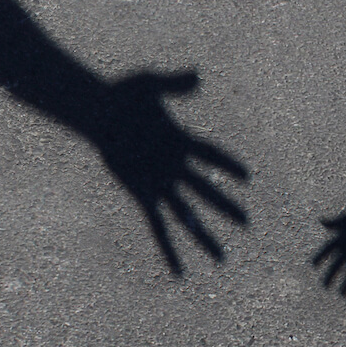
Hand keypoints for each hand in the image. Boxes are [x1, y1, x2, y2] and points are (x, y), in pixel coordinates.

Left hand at [88, 70, 247, 272]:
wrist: (98, 112)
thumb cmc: (124, 95)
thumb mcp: (147, 84)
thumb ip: (171, 84)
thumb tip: (198, 77)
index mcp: (181, 140)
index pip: (209, 155)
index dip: (226, 164)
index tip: (247, 177)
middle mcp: (175, 166)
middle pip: (206, 191)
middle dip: (225, 208)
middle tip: (248, 223)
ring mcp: (159, 184)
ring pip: (186, 216)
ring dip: (203, 236)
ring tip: (221, 259)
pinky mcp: (142, 196)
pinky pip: (157, 225)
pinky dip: (167, 248)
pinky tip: (178, 269)